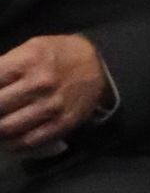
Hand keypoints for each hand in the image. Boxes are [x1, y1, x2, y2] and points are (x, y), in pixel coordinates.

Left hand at [0, 33, 110, 153]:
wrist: (98, 67)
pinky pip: (28, 141)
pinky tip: (7, 140)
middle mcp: (39, 84)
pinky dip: (11, 144)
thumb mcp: (29, 48)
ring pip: (7, 128)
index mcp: (28, 61)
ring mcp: (51, 107)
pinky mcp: (61, 124)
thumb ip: (4, 67)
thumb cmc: (58, 55)